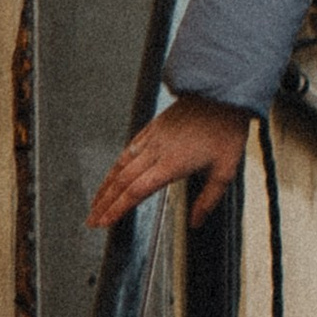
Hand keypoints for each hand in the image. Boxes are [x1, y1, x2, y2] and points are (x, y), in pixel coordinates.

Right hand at [88, 94, 251, 230]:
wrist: (221, 94)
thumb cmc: (225, 129)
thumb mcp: (225, 170)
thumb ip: (208, 200)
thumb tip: (196, 222)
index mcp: (171, 164)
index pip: (136, 191)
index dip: (117, 209)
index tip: (104, 222)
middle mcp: (156, 151)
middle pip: (122, 181)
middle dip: (104, 203)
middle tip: (92, 220)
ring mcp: (152, 137)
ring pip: (120, 164)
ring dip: (105, 186)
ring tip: (95, 202)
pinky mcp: (153, 127)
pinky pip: (128, 148)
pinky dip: (116, 165)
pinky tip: (112, 173)